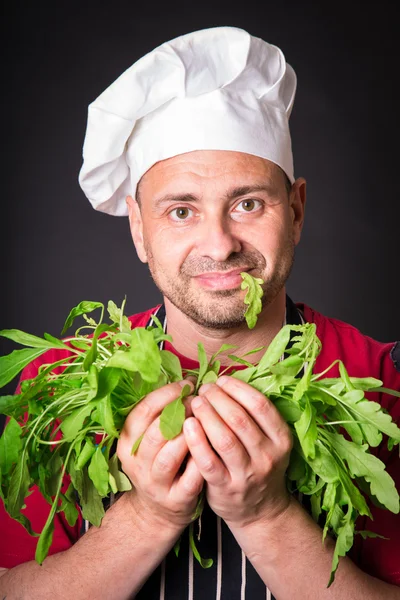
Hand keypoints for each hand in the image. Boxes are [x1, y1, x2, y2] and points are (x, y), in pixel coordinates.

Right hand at [117, 380, 203, 530]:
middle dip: (180, 411)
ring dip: (191, 434)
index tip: (187, 383)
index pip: (142, 410)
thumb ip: (161, 413)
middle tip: (200, 400)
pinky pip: (191, 477)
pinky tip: (214, 446)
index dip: (166, 393)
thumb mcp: (149, 438)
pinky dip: (202, 459)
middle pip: (155, 431)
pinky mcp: (175, 499)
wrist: (157, 511)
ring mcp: (155, 483)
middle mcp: (137, 462)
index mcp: (127, 441)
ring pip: (170, 455)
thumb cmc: (159, 461)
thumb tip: (187, 380)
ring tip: (206, 420)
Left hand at [183, 376, 292, 527]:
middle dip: (218, 398)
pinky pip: (208, 461)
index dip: (238, 388)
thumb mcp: (269, 441)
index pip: (260, 405)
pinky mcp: (226, 488)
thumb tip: (225, 381)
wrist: (259, 511)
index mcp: (281, 439)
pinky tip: (187, 425)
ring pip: (224, 438)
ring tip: (195, 402)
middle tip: (204, 389)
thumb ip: (253, 416)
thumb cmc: (258, 465)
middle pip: (240, 419)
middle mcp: (268, 456)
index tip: (221, 380)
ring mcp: (247, 474)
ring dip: (206, 415)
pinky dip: (196, 440)